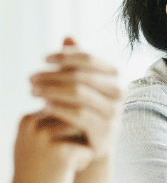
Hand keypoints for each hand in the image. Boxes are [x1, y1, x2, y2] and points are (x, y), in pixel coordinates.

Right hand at [3, 112, 93, 182]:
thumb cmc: (35, 173)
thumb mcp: (34, 141)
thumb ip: (48, 121)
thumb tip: (76, 103)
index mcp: (28, 119)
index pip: (67, 111)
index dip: (66, 133)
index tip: (49, 152)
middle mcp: (35, 124)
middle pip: (77, 120)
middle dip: (77, 140)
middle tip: (58, 160)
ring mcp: (46, 137)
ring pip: (85, 132)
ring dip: (81, 149)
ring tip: (61, 165)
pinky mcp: (61, 151)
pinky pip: (88, 148)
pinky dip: (84, 161)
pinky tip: (66, 172)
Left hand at [29, 38, 122, 160]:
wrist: (90, 145)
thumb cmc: (83, 109)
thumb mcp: (81, 84)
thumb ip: (76, 63)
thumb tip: (68, 37)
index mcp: (114, 76)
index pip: (88, 58)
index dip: (65, 56)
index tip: (43, 58)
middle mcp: (119, 92)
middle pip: (81, 75)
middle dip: (52, 75)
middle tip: (30, 78)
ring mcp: (114, 111)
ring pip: (79, 93)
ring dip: (51, 90)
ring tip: (32, 91)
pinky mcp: (105, 130)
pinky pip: (79, 114)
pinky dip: (59, 108)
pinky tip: (43, 106)